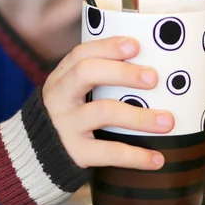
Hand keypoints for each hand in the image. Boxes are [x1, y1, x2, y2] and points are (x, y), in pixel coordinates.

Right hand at [42, 37, 173, 169]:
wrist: (37, 159)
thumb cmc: (68, 118)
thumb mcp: (71, 94)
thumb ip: (97, 80)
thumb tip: (146, 67)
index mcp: (60, 78)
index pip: (80, 54)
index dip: (107, 47)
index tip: (135, 45)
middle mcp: (59, 97)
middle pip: (86, 73)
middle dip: (122, 72)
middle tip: (153, 78)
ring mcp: (65, 125)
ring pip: (103, 112)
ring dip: (139, 116)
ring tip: (167, 121)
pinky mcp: (74, 153)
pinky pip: (109, 152)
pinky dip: (137, 156)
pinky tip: (158, 158)